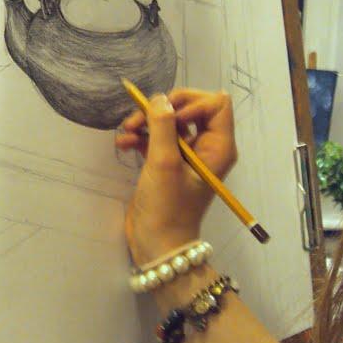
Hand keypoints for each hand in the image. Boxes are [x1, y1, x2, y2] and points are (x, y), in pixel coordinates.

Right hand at [115, 89, 236, 265]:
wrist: (156, 244)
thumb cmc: (167, 207)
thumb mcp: (164, 164)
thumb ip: (163, 127)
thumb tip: (160, 98)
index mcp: (218, 147)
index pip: (217, 104)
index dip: (192, 103)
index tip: (169, 118)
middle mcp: (206, 147)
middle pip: (190, 108)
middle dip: (163, 109)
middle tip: (140, 117)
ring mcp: (185, 155)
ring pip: (169, 121)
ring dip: (146, 122)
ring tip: (126, 131)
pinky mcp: (166, 163)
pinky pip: (156, 137)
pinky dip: (140, 136)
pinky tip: (123, 144)